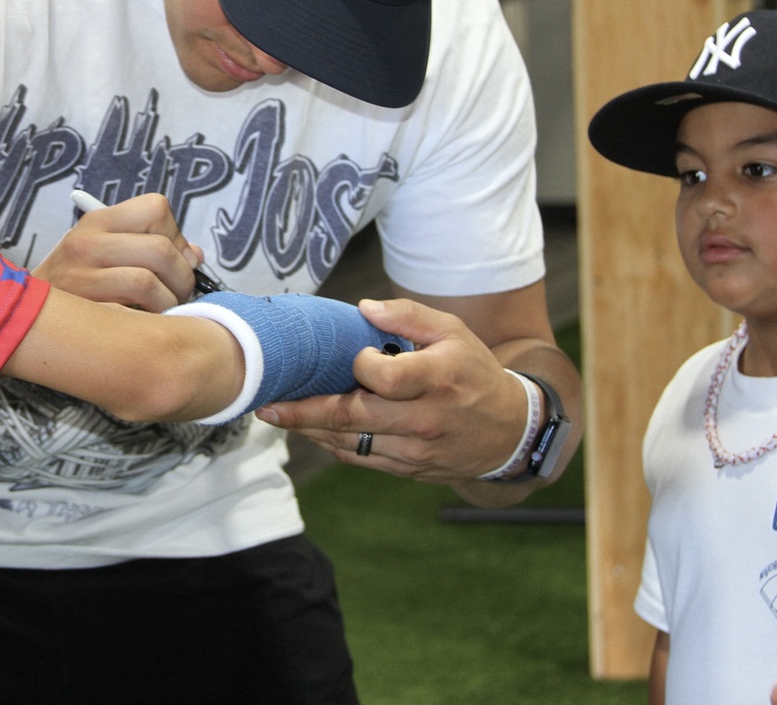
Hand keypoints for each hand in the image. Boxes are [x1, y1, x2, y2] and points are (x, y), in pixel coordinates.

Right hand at [33, 192, 202, 312]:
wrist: (22, 314)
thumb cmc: (75, 281)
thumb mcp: (106, 250)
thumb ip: (150, 246)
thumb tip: (194, 256)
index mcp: (97, 222)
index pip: (156, 209)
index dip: (176, 235)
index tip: (175, 259)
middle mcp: (86, 244)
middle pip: (160, 250)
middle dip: (182, 278)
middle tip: (178, 294)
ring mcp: (80, 279)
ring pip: (148, 284)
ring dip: (168, 305)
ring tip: (162, 312)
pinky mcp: (80, 315)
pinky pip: (130, 318)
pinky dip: (146, 326)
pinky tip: (142, 327)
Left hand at [254, 298, 530, 483]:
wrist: (509, 431)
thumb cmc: (475, 372)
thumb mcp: (453, 332)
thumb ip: (408, 316)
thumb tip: (363, 308)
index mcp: (436, 380)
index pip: (384, 379)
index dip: (360, 366)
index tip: (354, 356)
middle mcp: (424, 420)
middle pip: (353, 417)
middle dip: (304, 411)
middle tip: (267, 402)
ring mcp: (416, 449)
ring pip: (351, 442)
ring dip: (310, 430)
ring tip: (277, 415)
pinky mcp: (410, 468)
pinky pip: (362, 458)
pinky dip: (333, 445)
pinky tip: (310, 431)